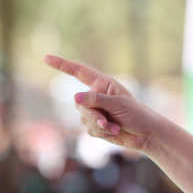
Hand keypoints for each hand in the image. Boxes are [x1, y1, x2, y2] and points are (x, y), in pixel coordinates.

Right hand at [44, 54, 164, 152]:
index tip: (46, 58)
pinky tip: (115, 132)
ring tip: (116, 126)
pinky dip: (102, 132)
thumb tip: (75, 98)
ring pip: (83, 118)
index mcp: (103, 84)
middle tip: (107, 121)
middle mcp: (96, 96)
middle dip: (92, 114)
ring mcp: (95, 111)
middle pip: (79, 103)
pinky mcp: (96, 126)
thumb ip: (96, 100)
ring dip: (100, 125)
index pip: (79, 72)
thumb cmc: (137, 114)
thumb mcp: (118, 104)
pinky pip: (89, 130)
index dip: (62, 65)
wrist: (146, 134)